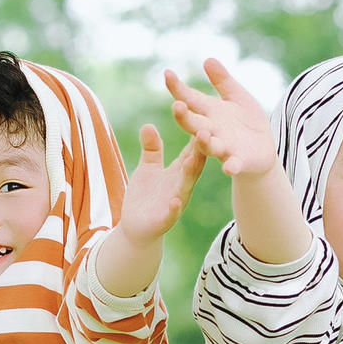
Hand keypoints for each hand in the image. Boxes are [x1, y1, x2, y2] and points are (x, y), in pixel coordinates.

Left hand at [119, 124, 205, 244]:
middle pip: (193, 166)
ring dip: (190, 174)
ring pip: (185, 187)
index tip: (203, 116)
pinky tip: (176, 201)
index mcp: (179, 172)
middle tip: (206, 133)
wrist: (136, 227)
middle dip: (199, 151)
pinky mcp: (164, 220)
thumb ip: (152, 148)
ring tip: (193, 160)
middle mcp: (181, 186)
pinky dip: (174, 207)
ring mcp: (175, 203)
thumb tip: (149, 125)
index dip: (196, 136)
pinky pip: (171, 213)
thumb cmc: (145, 196)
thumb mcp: (148, 168)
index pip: (191, 151)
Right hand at [164, 59, 277, 177]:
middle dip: (184, 117)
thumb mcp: (237, 97)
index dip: (178, 88)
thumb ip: (222, 81)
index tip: (167, 74)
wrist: (263, 150)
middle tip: (177, 106)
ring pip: (209, 146)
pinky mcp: (239, 161)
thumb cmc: (246, 122)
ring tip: (202, 134)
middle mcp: (212, 130)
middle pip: (193, 124)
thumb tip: (208, 59)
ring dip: (204, 142)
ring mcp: (224, 147)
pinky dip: (231, 166)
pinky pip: (233, 164)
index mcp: (210, 113)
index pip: (190, 99)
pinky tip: (228, 167)